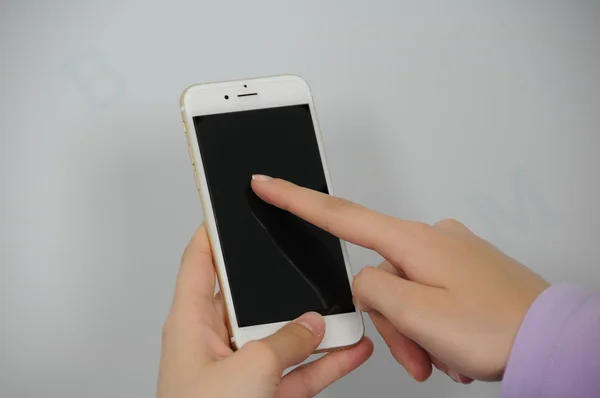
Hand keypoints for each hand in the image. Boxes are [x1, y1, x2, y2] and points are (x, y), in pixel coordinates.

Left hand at [157, 225, 372, 397]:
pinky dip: (323, 362)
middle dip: (282, 283)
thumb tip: (311, 325)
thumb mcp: (248, 371)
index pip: (200, 260)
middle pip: (251, 297)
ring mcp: (241, 368)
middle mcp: (215, 340)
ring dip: (313, 327)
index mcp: (192, 322)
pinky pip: (297, 370)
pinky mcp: (262, 394)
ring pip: (282, 335)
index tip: (230, 207)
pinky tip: (349, 350)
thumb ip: (284, 342)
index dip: (214, 231)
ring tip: (343, 310)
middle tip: (305, 260)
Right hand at [251, 176, 548, 382]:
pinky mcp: (462, 268)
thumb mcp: (418, 314)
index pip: (339, 214)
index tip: (268, 183)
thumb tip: (364, 281)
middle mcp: (431, 238)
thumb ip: (372, 290)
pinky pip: (427, 296)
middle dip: (390, 323)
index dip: (296, 199)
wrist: (551, 339)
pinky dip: (431, 326)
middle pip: (377, 278)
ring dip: (414, 332)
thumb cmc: (498, 327)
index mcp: (414, 241)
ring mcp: (448, 252)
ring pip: (403, 294)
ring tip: (440, 358)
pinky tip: (452, 345)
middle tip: (417, 356)